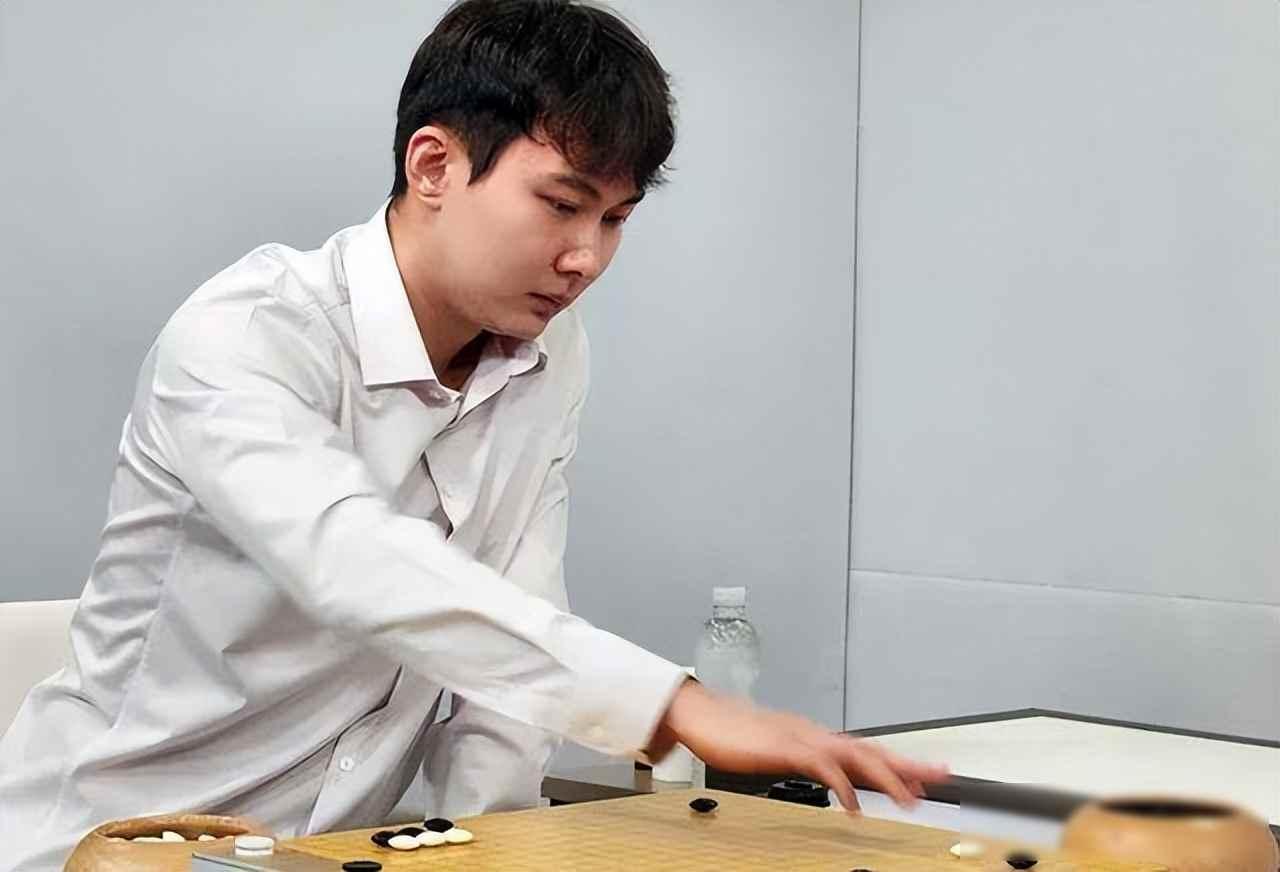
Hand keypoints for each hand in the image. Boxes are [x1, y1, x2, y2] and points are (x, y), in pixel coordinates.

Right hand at [649, 680, 949, 811]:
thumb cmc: (729, 733)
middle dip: (908, 764)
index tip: (922, 777)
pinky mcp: (786, 747)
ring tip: (909, 798)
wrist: (699, 715)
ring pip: (856, 755)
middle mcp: (814, 733)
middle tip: (942, 776)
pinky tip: (852, 806)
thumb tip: (820, 775)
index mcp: (813, 735)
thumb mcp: (773, 751)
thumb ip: (799, 760)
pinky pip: (823, 767)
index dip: (895, 763)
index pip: (863, 749)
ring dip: (886, 776)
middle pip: (871, 748)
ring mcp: (802, 737)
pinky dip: (842, 787)